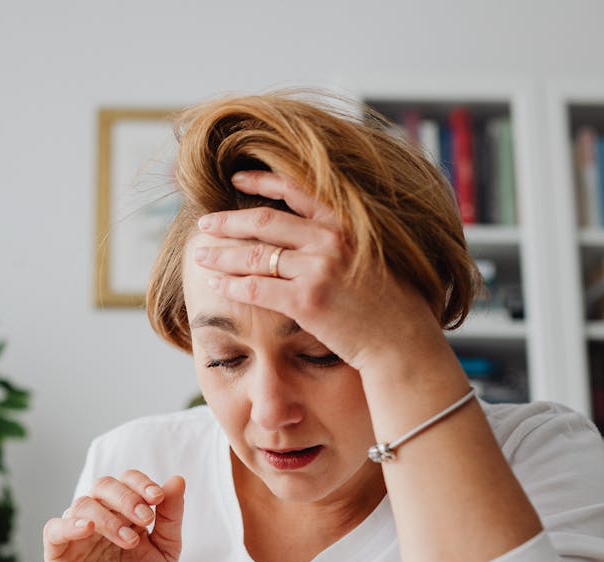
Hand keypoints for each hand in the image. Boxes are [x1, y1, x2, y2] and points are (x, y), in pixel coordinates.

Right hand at [42, 471, 184, 561]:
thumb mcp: (166, 551)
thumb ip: (171, 516)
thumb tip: (177, 480)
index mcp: (123, 511)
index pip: (127, 481)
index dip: (141, 484)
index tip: (158, 498)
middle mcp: (98, 516)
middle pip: (103, 486)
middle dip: (126, 497)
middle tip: (145, 518)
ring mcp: (77, 534)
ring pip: (82, 505)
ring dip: (108, 517)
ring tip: (130, 541)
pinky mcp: (58, 554)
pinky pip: (54, 530)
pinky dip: (69, 525)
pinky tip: (87, 530)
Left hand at [192, 170, 445, 373]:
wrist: (403, 341)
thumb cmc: (390, 305)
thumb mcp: (371, 256)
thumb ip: (343, 239)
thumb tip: (312, 233)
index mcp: (347, 223)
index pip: (296, 190)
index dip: (261, 181)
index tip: (235, 179)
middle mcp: (331, 239)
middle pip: (264, 222)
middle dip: (228, 222)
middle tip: (205, 223)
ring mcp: (318, 269)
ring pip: (254, 255)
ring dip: (221, 255)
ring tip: (200, 255)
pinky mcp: (307, 301)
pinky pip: (257, 289)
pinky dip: (231, 286)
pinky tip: (215, 285)